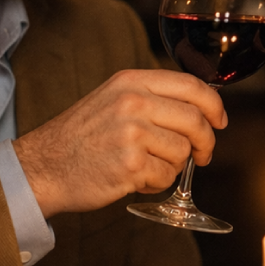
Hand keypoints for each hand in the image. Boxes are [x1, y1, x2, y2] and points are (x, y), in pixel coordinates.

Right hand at [14, 69, 226, 217]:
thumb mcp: (113, 99)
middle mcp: (133, 102)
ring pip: (182, 152)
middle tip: (202, 156)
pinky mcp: (130, 164)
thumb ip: (153, 98)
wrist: (44, 166)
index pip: (191, 86)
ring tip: (145, 165)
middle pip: (195, 121)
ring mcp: (131, 133)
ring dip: (171, 166)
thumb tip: (201, 110)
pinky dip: (156, 183)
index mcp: (131, 82)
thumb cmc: (82, 137)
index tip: (220, 121)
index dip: (214, 106)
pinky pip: (166, 177)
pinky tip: (134, 178)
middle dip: (205, 143)